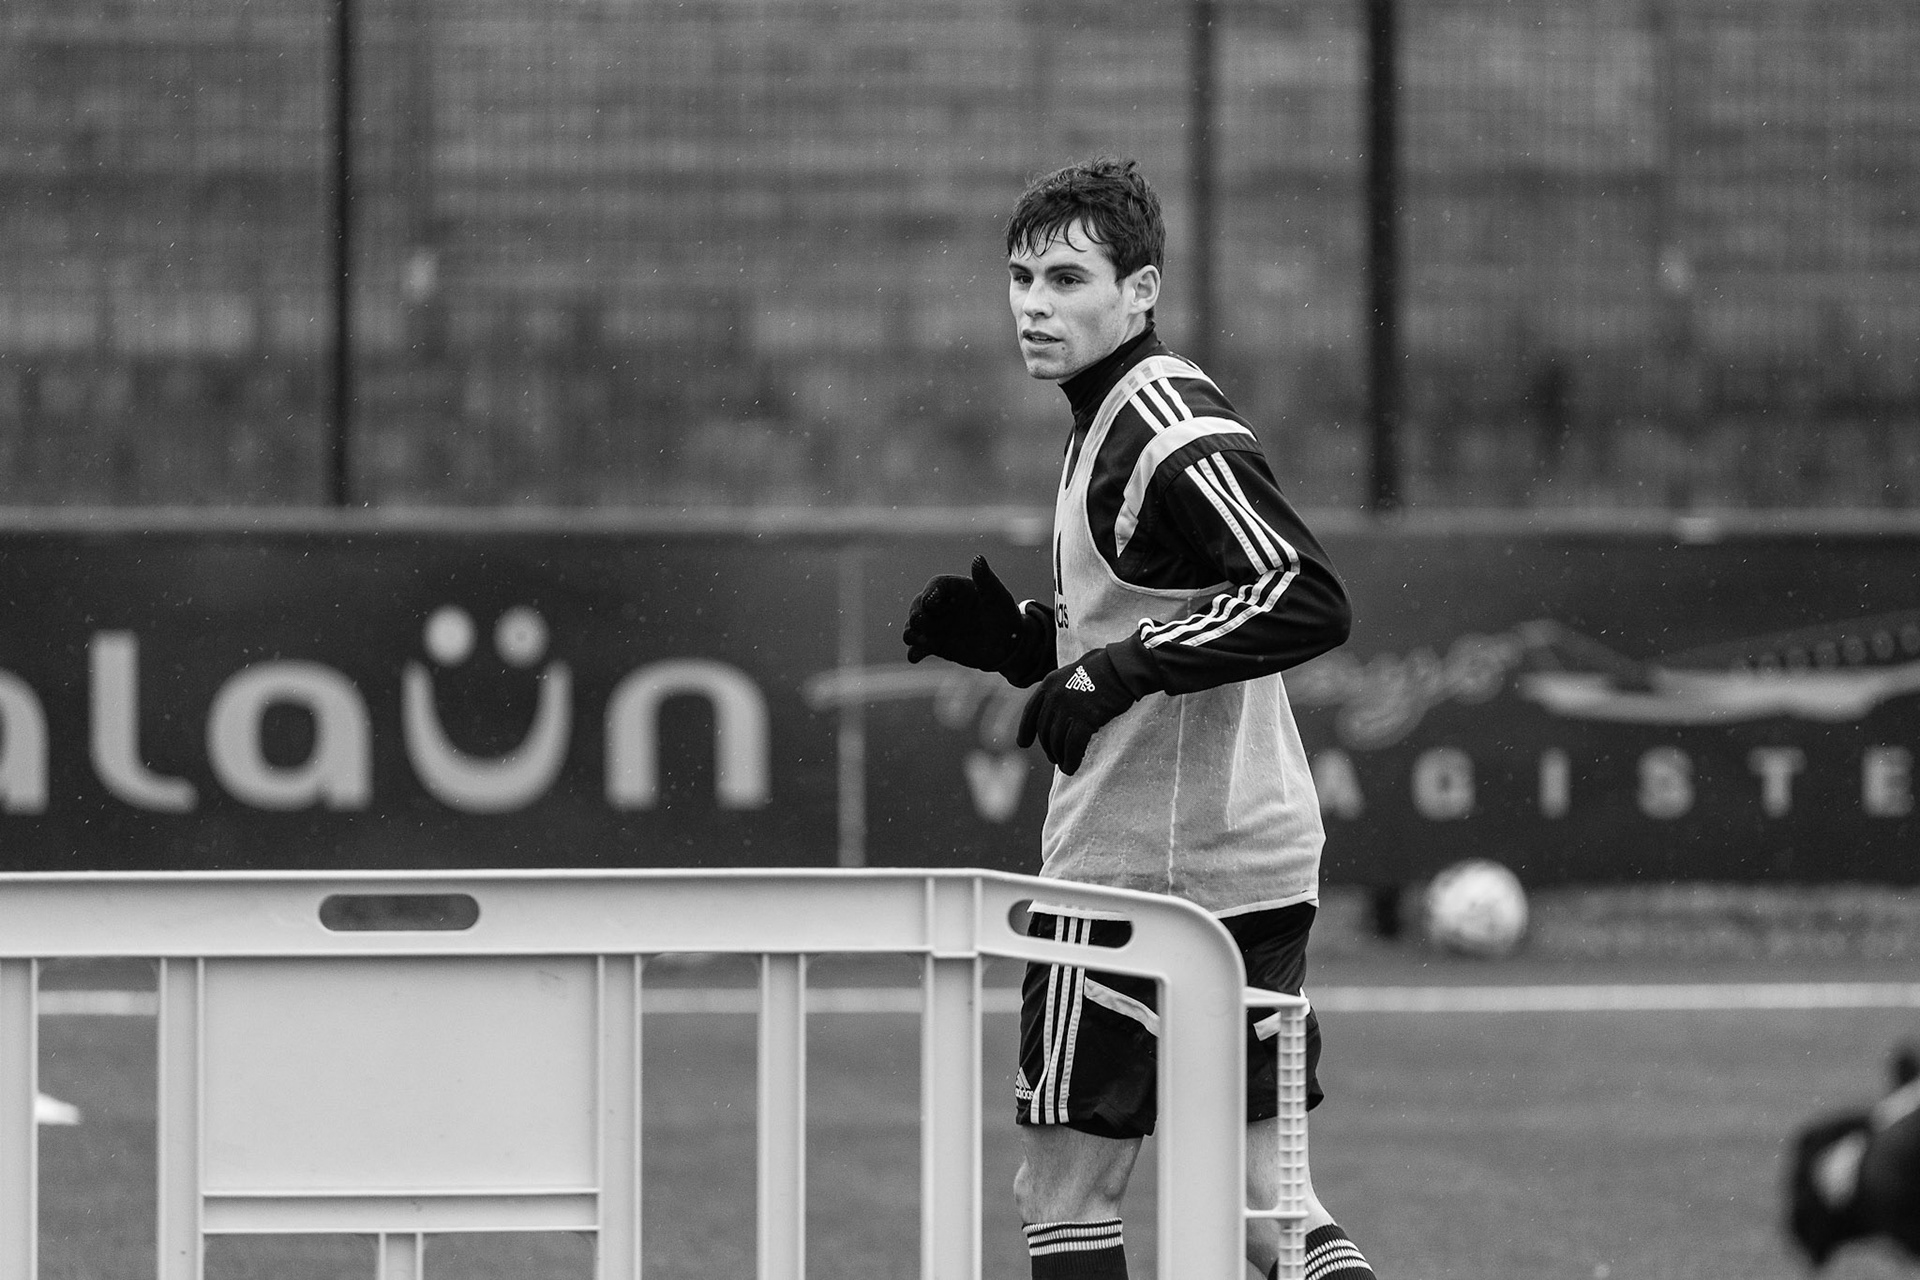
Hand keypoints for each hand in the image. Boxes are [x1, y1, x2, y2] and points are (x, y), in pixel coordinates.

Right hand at [902, 555, 1023, 669]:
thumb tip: (978, 558)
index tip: (931, 601)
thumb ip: (985, 579)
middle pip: (918, 605)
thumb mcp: (996, 596)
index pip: (936, 586)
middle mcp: (940, 606)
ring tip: (918, 640)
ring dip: (912, 632)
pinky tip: (915, 657)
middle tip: (919, 621)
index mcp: (953, 589)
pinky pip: (919, 648)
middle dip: (916, 612)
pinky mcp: (935, 644)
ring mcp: (936, 625)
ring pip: (914, 626)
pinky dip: (915, 652)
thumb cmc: (1002, 613)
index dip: (930, 592)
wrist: (1005, 642)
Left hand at [1017, 649, 1140, 774]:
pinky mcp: (1085, 719)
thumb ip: (1062, 688)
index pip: (1030, 711)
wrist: (1122, 667)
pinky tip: (1071, 768)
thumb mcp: (1073, 671)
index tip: (1023, 743)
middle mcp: (1054, 696)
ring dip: (1059, 756)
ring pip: (1057, 741)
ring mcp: (1068, 708)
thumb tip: (1058, 707)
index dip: (1025, 730)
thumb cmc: (1104, 667)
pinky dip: (1071, 760)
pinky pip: (1072, 746)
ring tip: (1064, 764)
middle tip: (1053, 758)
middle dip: (1048, 747)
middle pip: (1044, 730)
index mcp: (1049, 683)